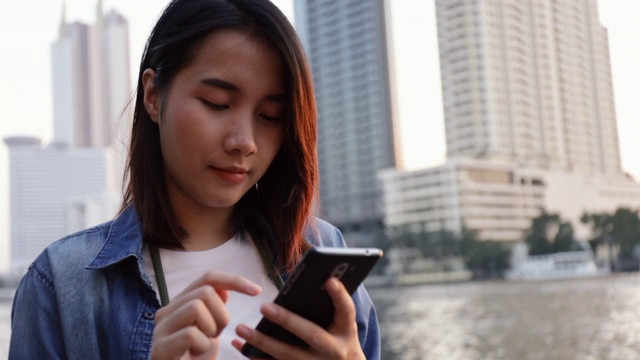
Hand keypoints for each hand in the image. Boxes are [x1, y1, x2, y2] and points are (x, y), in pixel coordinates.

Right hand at [151, 271, 261, 359]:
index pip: (208, 278)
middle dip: (221, 314)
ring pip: (196, 307)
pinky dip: (202, 345)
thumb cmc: (195, 359)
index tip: (256, 290)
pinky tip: (196, 354)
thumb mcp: (210, 330)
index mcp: (179, 304)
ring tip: (204, 344)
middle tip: (215, 335)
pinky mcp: (160, 348)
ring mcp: (160, 329)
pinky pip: (190, 333)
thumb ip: (214, 308)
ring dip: (211, 328)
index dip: (234, 280)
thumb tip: (224, 289)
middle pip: (205, 292)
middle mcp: (166, 312)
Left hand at [232, 277, 365, 359]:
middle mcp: (334, 350)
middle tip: (264, 307)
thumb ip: (331, 306)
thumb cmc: (340, 340)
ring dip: (263, 342)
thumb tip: (312, 281)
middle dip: (287, 321)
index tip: (329, 280)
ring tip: (241, 329)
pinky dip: (258, 359)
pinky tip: (241, 347)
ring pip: (289, 355)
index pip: (346, 310)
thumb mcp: (343, 325)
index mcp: (346, 331)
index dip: (339, 295)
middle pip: (312, 334)